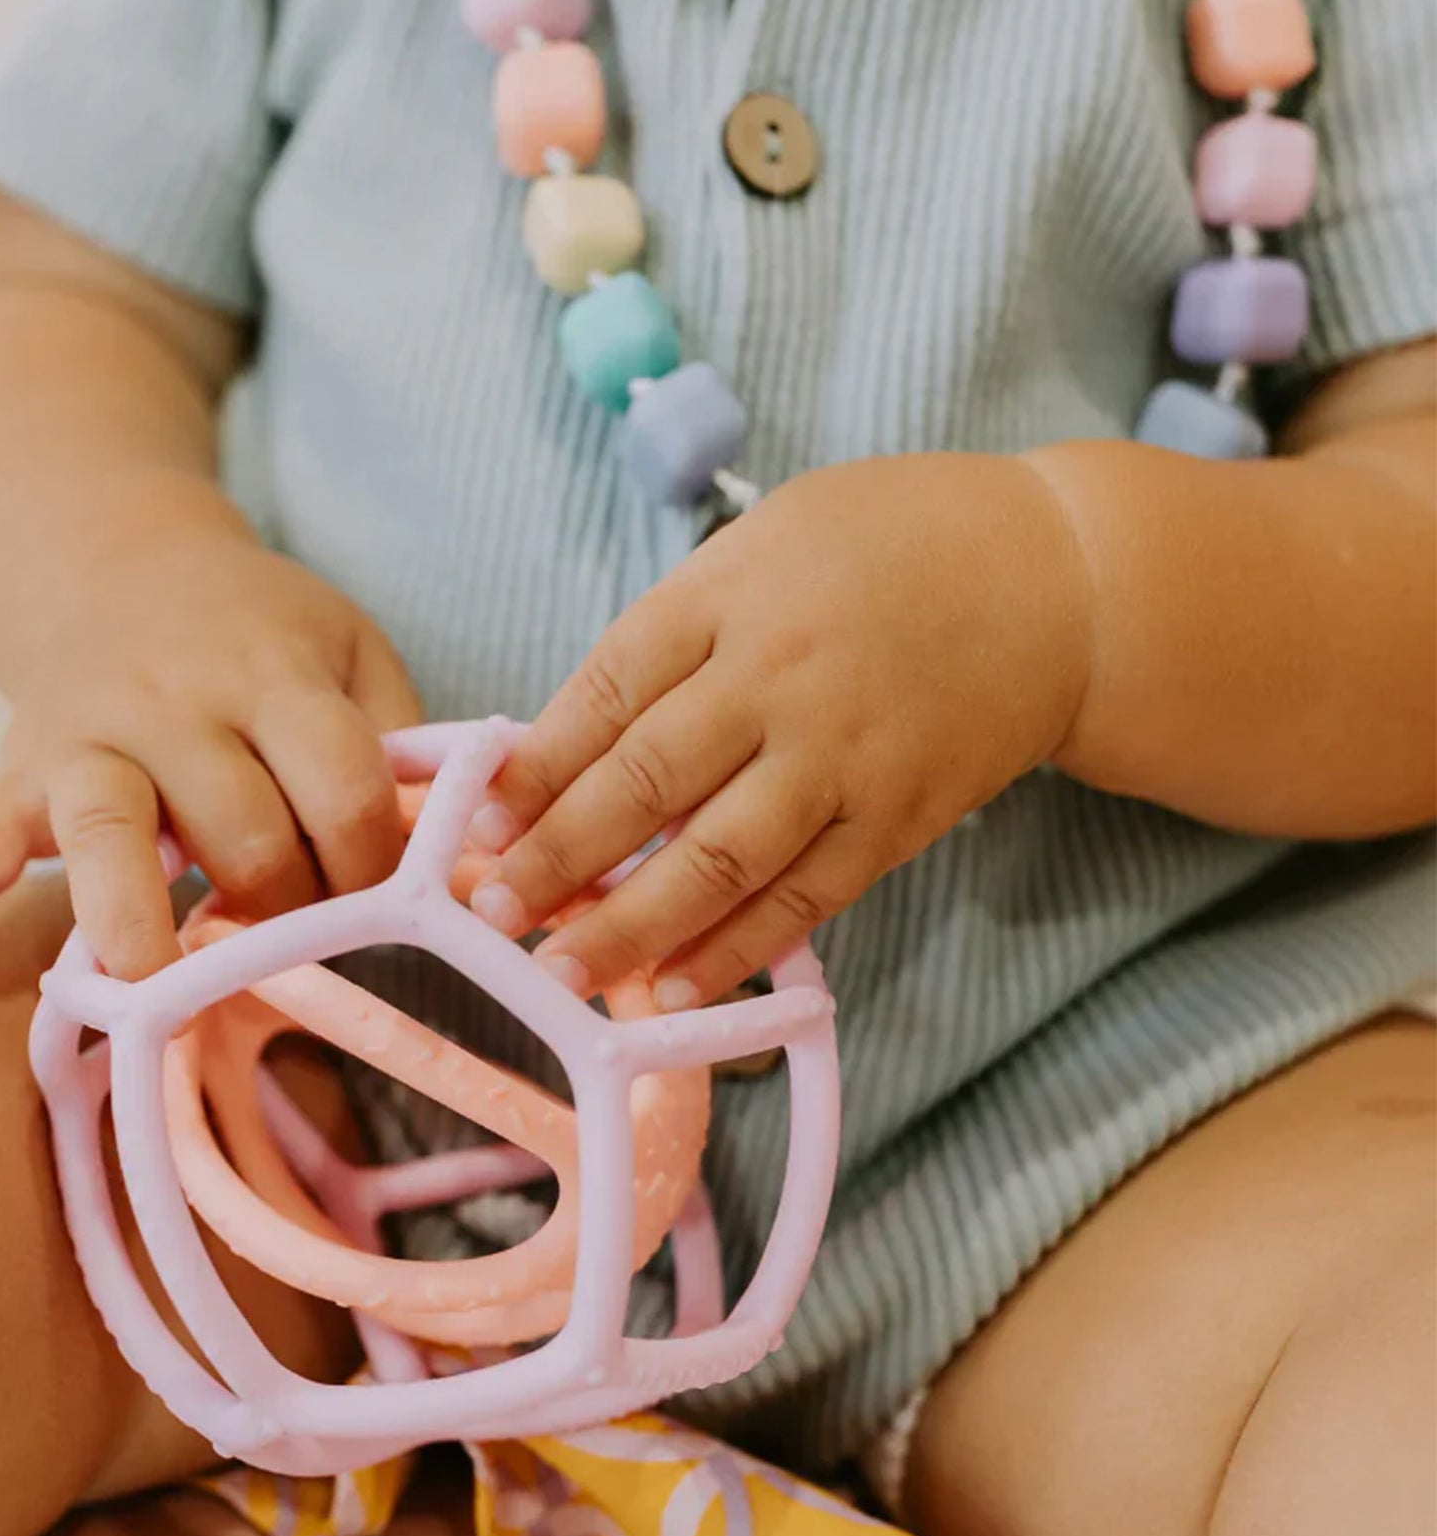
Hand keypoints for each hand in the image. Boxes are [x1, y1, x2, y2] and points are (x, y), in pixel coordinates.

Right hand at [0, 540, 419, 1018]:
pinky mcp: (13, 773)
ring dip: (137, 920)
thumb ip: (400, 746)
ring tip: (154, 988)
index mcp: (270, 671)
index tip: (378, 889)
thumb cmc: (261, 635)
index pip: (343, 788)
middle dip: (284, 902)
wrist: (124, 561)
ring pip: (108, 836)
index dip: (374, 862)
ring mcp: (82, 737)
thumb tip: (446, 868)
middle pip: (242, 833)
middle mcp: (169, 700)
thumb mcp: (351, 651)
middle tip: (293, 920)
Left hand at [466, 454, 1093, 1007]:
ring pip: (717, 859)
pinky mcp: (897, 818)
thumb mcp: (764, 544)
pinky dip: (732, 951)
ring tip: (557, 973)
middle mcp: (779, 677)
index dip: (533, 770)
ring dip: (628, 927)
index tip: (475, 827)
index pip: (604, 693)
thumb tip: (568, 744)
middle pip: (644, 783)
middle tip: (486, 915)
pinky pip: (801, 900)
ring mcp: (842, 755)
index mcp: (728, 595)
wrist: (1060, 577)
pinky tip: (672, 992)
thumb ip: (675, 634)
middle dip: (555, 858)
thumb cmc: (886, 546)